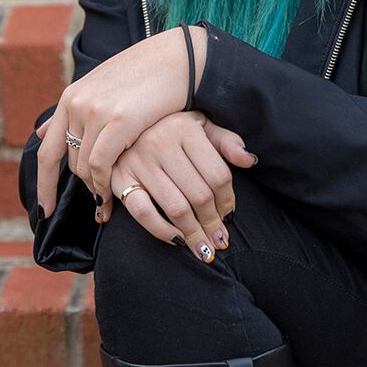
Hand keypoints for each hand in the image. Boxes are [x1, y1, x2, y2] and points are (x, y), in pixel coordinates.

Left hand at [33, 25, 207, 218]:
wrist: (178, 58)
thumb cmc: (145, 76)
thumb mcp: (102, 89)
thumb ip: (73, 111)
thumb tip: (41, 132)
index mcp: (71, 96)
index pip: (48, 150)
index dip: (44, 184)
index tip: (43, 210)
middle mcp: (77, 103)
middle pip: (71, 163)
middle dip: (85, 186)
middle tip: (101, 203)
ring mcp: (95, 110)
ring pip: (84, 167)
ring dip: (97, 189)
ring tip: (110, 203)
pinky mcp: (118, 119)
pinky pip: (100, 165)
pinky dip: (105, 184)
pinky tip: (117, 194)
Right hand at [39, 110, 257, 258]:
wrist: (117, 116)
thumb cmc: (166, 124)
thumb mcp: (198, 123)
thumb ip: (225, 141)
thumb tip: (249, 160)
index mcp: (185, 128)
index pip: (218, 175)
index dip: (228, 202)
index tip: (230, 218)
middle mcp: (161, 143)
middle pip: (200, 195)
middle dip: (213, 224)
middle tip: (220, 241)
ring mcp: (138, 160)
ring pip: (176, 207)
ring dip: (193, 234)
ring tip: (203, 249)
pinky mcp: (117, 177)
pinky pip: (143, 212)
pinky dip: (161, 230)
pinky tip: (175, 240)